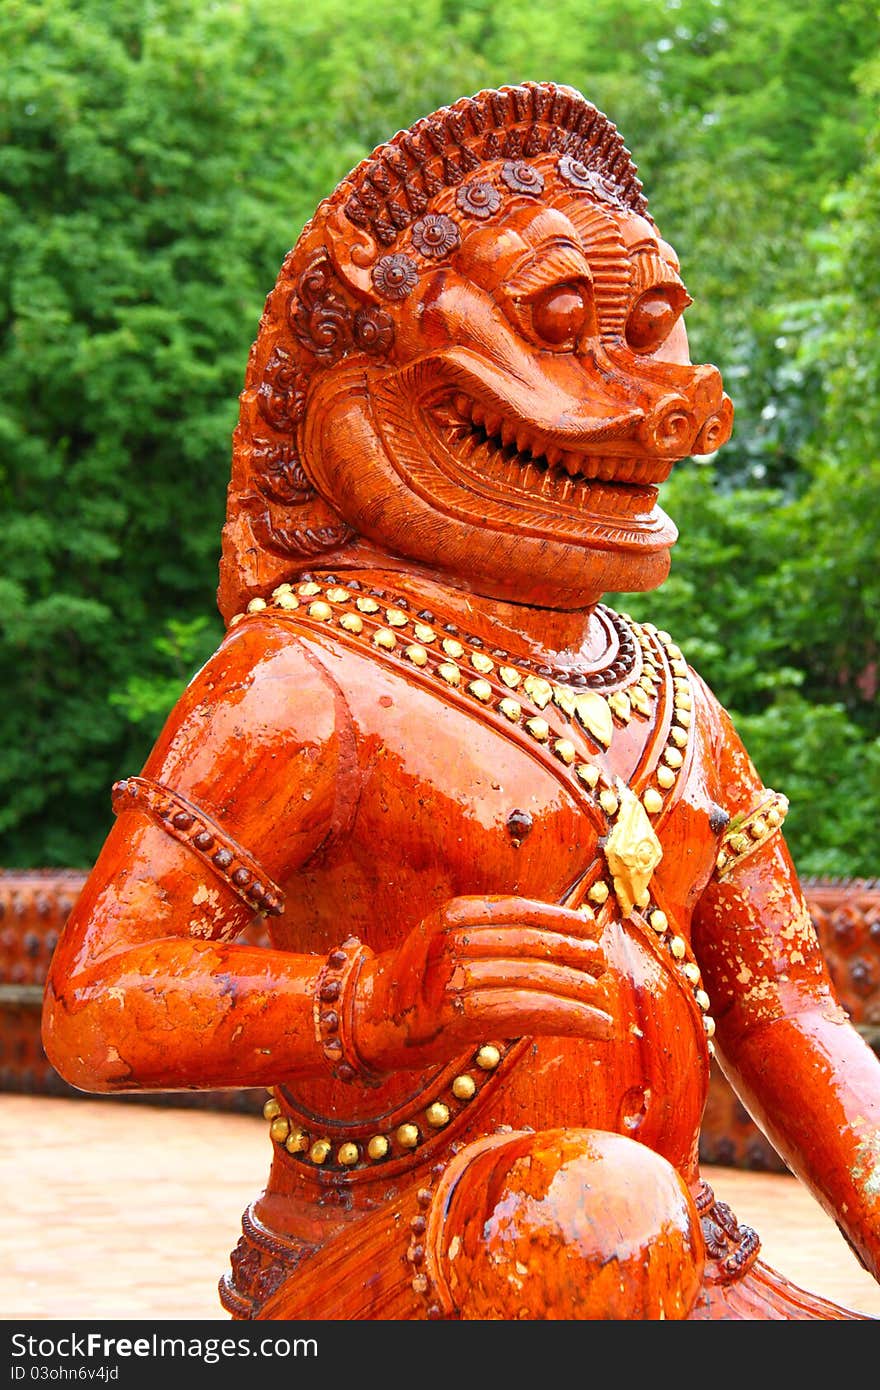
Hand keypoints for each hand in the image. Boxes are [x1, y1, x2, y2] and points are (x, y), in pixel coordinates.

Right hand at [354, 894, 610, 1073]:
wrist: (369, 1019)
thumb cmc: (419, 984)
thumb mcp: (448, 941)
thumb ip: (493, 935)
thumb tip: (563, 933)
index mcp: (454, 914)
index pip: (520, 911)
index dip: (560, 920)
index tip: (589, 931)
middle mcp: (454, 940)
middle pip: (533, 946)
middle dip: (575, 959)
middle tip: (602, 970)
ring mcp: (454, 977)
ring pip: (537, 982)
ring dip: (580, 996)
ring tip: (605, 1007)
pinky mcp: (461, 1016)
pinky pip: (531, 1013)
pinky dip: (572, 1020)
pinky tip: (597, 1028)